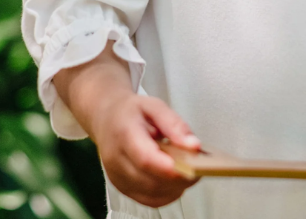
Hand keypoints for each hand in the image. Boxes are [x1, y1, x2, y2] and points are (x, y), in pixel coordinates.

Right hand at [53, 41, 201, 207]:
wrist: (106, 117)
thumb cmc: (131, 111)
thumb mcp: (154, 105)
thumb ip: (174, 124)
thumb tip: (193, 146)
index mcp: (124, 133)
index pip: (144, 158)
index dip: (167, 167)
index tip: (189, 168)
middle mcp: (116, 159)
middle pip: (149, 180)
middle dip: (178, 179)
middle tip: (200, 168)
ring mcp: (116, 176)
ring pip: (150, 194)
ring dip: (174, 188)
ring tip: (190, 172)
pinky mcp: (121, 187)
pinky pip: (147, 199)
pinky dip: (166, 194)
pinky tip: (175, 181)